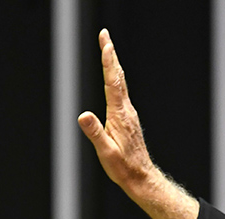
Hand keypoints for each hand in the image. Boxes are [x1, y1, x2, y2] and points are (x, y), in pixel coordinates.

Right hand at [78, 29, 198, 218]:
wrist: (141, 177)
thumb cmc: (123, 167)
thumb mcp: (105, 152)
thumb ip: (95, 132)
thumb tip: (83, 115)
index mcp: (119, 114)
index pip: (113, 82)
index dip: (108, 61)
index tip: (106, 43)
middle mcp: (126, 110)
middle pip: (118, 76)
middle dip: (110, 54)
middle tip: (105, 36)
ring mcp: (128, 113)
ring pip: (120, 83)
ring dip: (113, 64)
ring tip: (108, 49)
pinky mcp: (128, 119)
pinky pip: (121, 92)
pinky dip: (116, 78)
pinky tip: (114, 77)